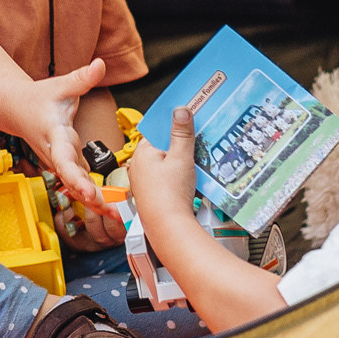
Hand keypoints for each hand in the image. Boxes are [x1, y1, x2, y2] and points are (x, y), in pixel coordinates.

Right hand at [21, 58, 107, 208]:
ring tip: (121, 217)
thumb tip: (100, 64)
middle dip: (92, 199)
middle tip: (114, 213)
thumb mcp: (60, 86)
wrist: (17, 110)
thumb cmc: (39, 98)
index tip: (88, 191)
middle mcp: (56, 155)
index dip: (76, 178)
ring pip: (77, 188)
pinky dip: (96, 199)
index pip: (64, 160)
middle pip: (73, 183)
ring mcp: (61, 164)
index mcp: (55, 136)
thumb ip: (81, 78)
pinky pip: (81, 186)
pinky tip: (115, 210)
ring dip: (97, 204)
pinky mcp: (67, 167)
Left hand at [124, 106, 201, 230]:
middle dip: (181, 144)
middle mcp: (140, 165)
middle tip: (198, 139)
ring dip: (182, 161)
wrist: (169, 228)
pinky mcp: (153, 193)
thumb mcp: (181, 158)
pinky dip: (180, 175)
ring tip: (197, 160)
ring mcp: (145, 181)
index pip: (158, 129)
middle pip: (164, 146)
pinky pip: (168, 177)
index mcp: (143, 152)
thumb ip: (182, 133)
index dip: (174, 124)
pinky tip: (192, 178)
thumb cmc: (170, 195)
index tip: (188, 117)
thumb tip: (180, 109)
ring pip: (167, 163)